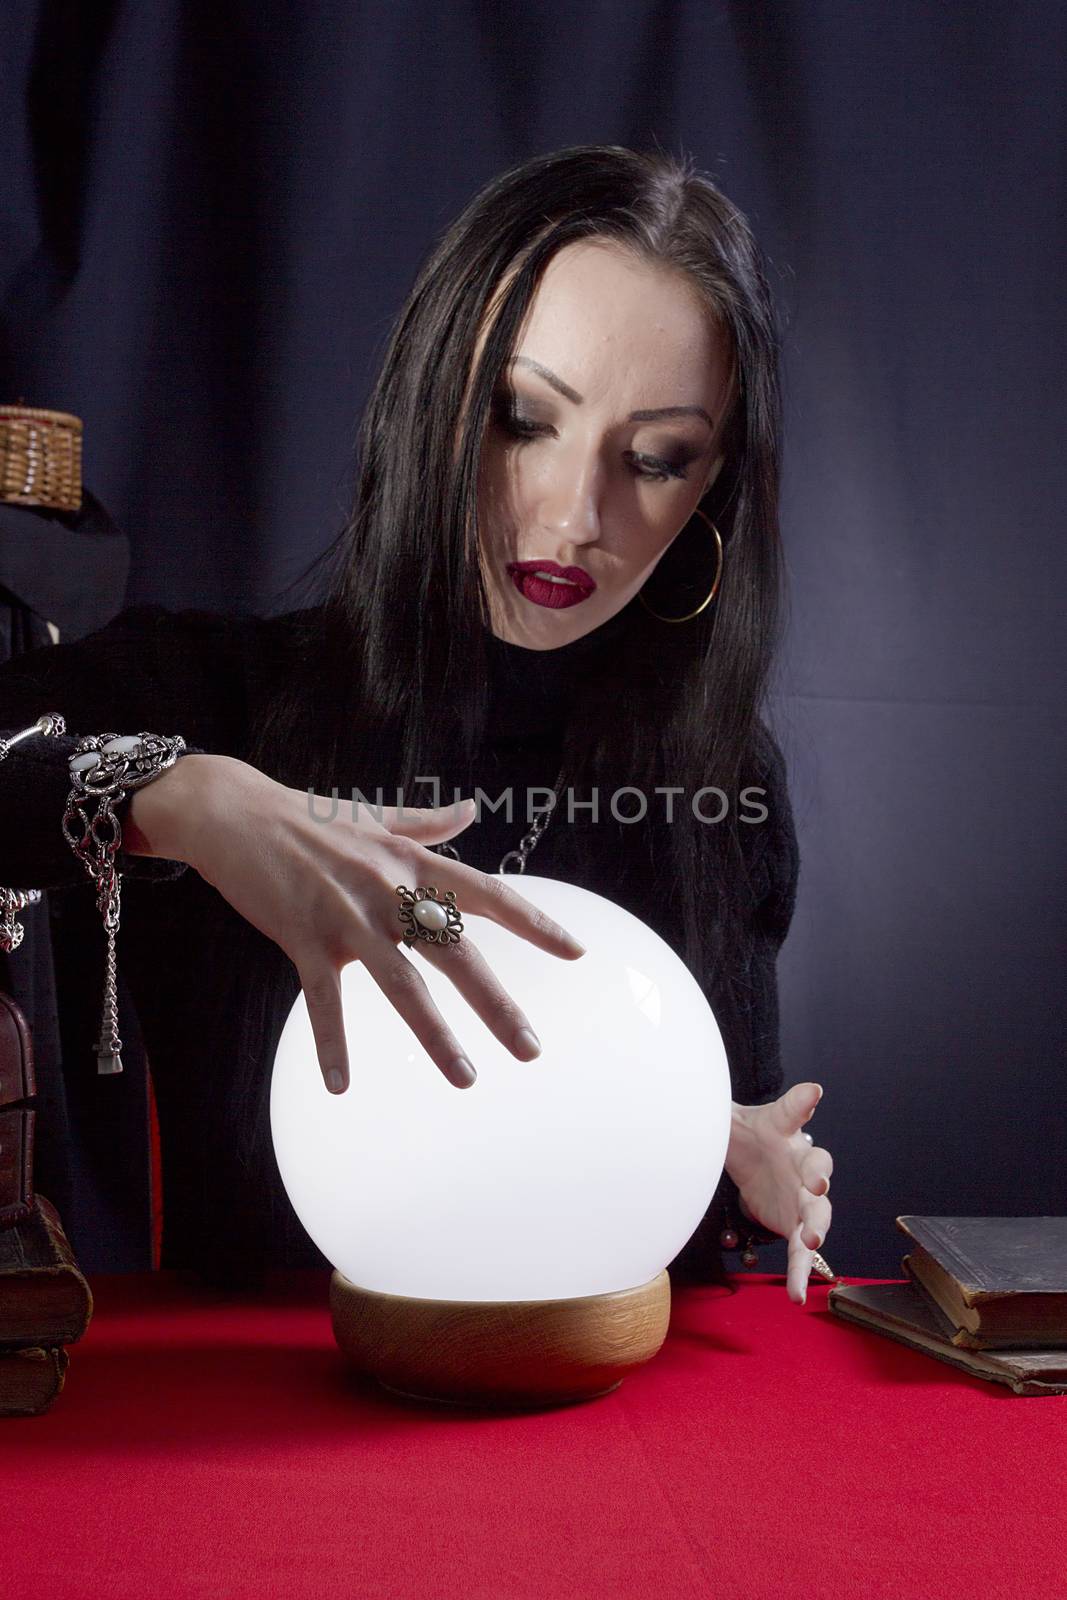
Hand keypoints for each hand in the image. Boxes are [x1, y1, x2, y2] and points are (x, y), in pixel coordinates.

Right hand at [129, 753, 586, 1093]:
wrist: (235, 811)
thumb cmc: (308, 816)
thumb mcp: (377, 816)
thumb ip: (428, 823)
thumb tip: (473, 810)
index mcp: (412, 863)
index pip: (488, 894)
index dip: (535, 923)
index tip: (576, 952)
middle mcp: (388, 890)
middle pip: (455, 952)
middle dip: (497, 1004)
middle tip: (531, 1049)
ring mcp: (347, 916)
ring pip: (401, 984)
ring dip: (434, 1035)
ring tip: (464, 1077)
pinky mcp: (302, 937)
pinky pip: (322, 1000)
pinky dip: (332, 1044)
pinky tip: (342, 1085)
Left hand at [723, 1082, 833, 1304]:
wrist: (750, 1160)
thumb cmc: (745, 1135)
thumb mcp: (730, 1119)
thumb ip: (721, 1110)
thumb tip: (694, 1089)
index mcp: (784, 1130)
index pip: (793, 1111)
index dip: (802, 1102)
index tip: (812, 1092)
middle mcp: (802, 1162)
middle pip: (817, 1166)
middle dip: (818, 1176)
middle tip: (816, 1184)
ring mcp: (804, 1196)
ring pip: (817, 1211)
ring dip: (816, 1225)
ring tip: (811, 1241)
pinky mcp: (795, 1225)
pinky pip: (801, 1251)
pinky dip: (800, 1272)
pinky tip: (797, 1294)